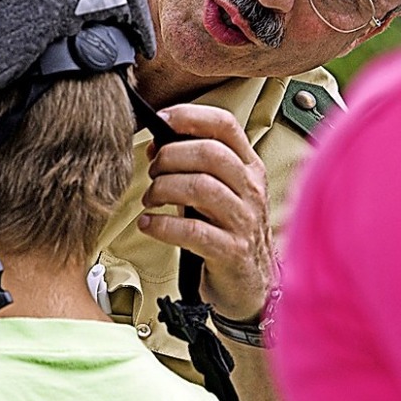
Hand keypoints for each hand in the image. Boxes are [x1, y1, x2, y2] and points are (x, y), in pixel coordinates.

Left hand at [138, 103, 273, 320]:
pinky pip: (193, 231)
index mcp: (249, 167)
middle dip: (170, 156)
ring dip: (163, 189)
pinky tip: (149, 225)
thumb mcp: (220, 191)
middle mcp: (251, 189)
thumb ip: (195, 166)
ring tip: (150, 199)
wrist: (252, 283)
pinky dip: (163, 225)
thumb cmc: (228, 231)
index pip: (225, 125)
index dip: (190, 116)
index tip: (161, 120)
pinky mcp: (232, 251)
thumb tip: (156, 144)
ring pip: (200, 187)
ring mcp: (244, 221)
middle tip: (152, 170)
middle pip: (209, 153)